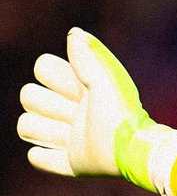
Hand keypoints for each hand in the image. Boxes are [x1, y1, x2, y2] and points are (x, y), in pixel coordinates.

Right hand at [18, 27, 146, 176]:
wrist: (131, 151)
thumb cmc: (119, 112)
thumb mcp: (103, 82)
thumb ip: (86, 59)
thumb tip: (73, 33)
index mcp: (78, 87)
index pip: (42, 69)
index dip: (52, 76)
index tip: (75, 88)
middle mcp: (69, 109)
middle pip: (28, 97)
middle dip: (46, 104)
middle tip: (72, 113)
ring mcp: (67, 137)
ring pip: (27, 126)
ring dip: (43, 131)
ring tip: (67, 134)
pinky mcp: (70, 163)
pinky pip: (39, 159)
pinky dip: (42, 157)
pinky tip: (64, 152)